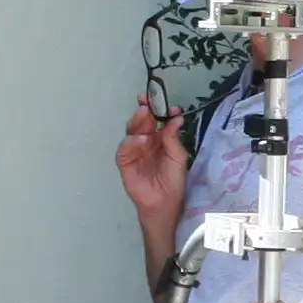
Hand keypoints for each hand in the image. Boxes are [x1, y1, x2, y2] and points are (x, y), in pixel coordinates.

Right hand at [116, 95, 190, 224]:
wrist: (164, 203)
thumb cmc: (173, 180)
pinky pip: (125, 148)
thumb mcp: (178, 157)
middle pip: (142, 121)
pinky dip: (132, 141)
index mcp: (159, 138)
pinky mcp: (125, 161)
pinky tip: (142, 139)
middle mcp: (145, 141)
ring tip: (144, 113)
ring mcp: (134, 150)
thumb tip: (175, 118)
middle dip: (145, 109)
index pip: (157, 120)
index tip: (167, 104)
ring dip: (137, 120)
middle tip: (148, 99)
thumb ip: (173, 138)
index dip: (160, 110)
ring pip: (132, 130)